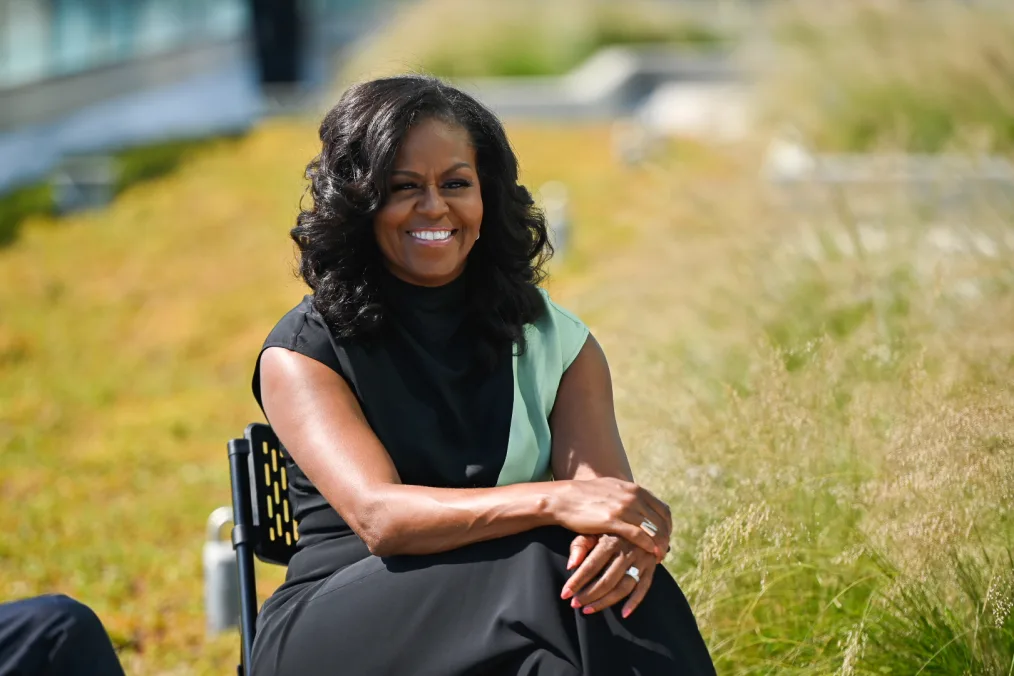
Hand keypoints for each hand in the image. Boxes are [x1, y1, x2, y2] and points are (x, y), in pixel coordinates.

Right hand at [549, 478, 672, 557]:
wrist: (564, 498)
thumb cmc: (586, 496)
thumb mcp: (612, 489)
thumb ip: (627, 495)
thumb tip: (639, 502)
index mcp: (633, 488)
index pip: (662, 508)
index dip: (667, 525)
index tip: (666, 536)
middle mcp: (632, 496)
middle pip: (661, 520)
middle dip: (666, 536)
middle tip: (665, 549)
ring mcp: (623, 507)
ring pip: (652, 528)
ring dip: (660, 543)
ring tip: (660, 555)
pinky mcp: (613, 520)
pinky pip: (639, 535)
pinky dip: (649, 545)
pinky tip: (652, 553)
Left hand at [560, 534, 657, 617]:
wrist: (642, 519)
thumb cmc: (608, 528)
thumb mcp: (593, 530)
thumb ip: (580, 545)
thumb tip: (571, 565)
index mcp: (611, 540)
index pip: (591, 566)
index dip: (577, 581)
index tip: (565, 594)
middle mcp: (627, 550)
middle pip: (607, 580)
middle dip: (589, 595)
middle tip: (575, 604)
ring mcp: (641, 559)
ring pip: (623, 587)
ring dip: (605, 602)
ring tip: (588, 610)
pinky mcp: (651, 566)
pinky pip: (644, 587)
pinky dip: (635, 602)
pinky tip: (623, 614)